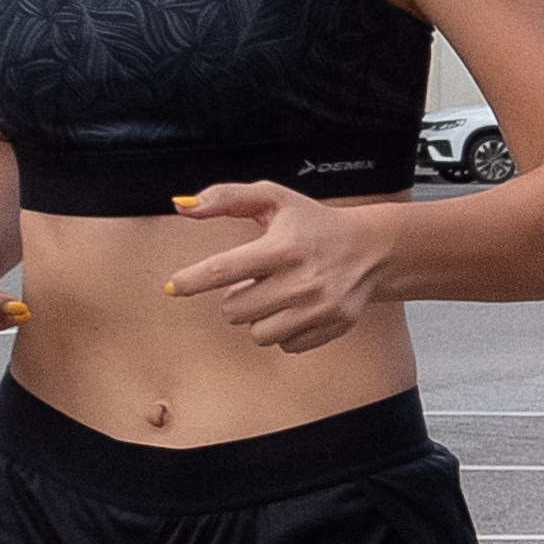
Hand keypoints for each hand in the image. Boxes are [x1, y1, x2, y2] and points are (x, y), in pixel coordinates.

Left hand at [165, 181, 394, 353]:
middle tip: (256, 280)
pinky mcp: (331, 327)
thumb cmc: (313, 223)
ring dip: (259, 317)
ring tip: (277, 294)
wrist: (371, 248)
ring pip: (258, 334)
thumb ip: (226, 198)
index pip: (224, 269)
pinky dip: (285, 330)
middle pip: (234, 311)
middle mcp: (302, 280)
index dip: (192, 280)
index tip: (172, 287)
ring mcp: (319, 308)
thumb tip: (181, 206)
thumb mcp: (273, 199)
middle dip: (237, 297)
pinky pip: (286, 345)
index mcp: (283, 246)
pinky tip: (297, 308)